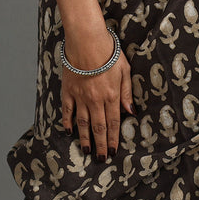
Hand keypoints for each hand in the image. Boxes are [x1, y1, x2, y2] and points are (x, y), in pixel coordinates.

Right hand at [60, 28, 133, 159]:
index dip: (114, 139)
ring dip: (85, 139)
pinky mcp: (68, 91)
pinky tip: (69, 131)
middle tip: (101, 158)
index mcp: (111, 95)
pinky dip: (68, 122)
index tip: (114, 151)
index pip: (114, 123)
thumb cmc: (109, 52)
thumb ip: (127, 92)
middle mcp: (96, 100)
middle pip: (98, 127)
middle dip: (101, 145)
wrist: (87, 40)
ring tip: (87, 150)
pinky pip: (67, 111)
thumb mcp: (125, 69)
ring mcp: (80, 97)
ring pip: (83, 123)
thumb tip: (131, 111)